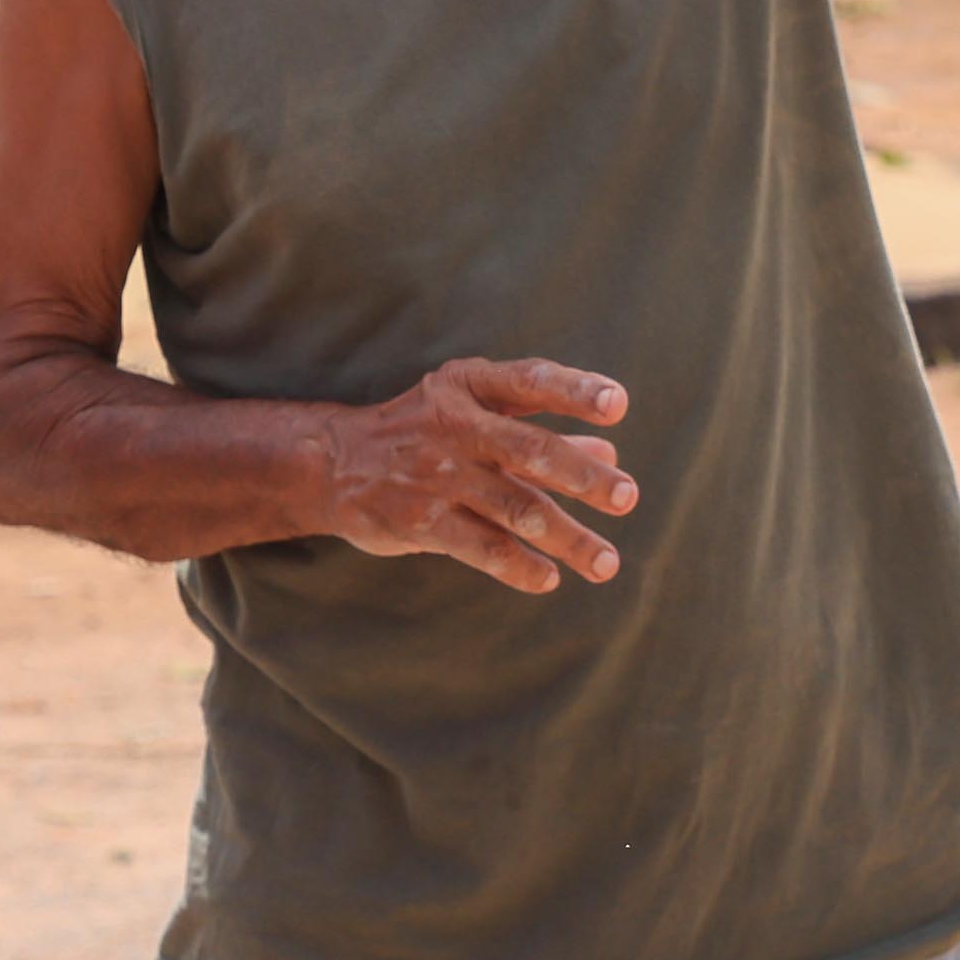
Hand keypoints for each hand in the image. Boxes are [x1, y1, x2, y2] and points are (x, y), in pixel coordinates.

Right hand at [314, 357, 636, 592]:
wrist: (332, 463)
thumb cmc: (419, 431)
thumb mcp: (472, 412)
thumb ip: (539, 429)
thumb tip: (608, 449)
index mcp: (467, 387)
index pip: (530, 381)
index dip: (574, 391)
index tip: (618, 404)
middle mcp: (454, 426)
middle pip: (530, 450)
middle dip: (583, 476)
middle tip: (627, 496)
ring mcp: (438, 476)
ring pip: (517, 509)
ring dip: (568, 538)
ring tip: (605, 562)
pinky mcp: (423, 523)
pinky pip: (485, 549)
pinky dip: (522, 567)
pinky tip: (550, 578)